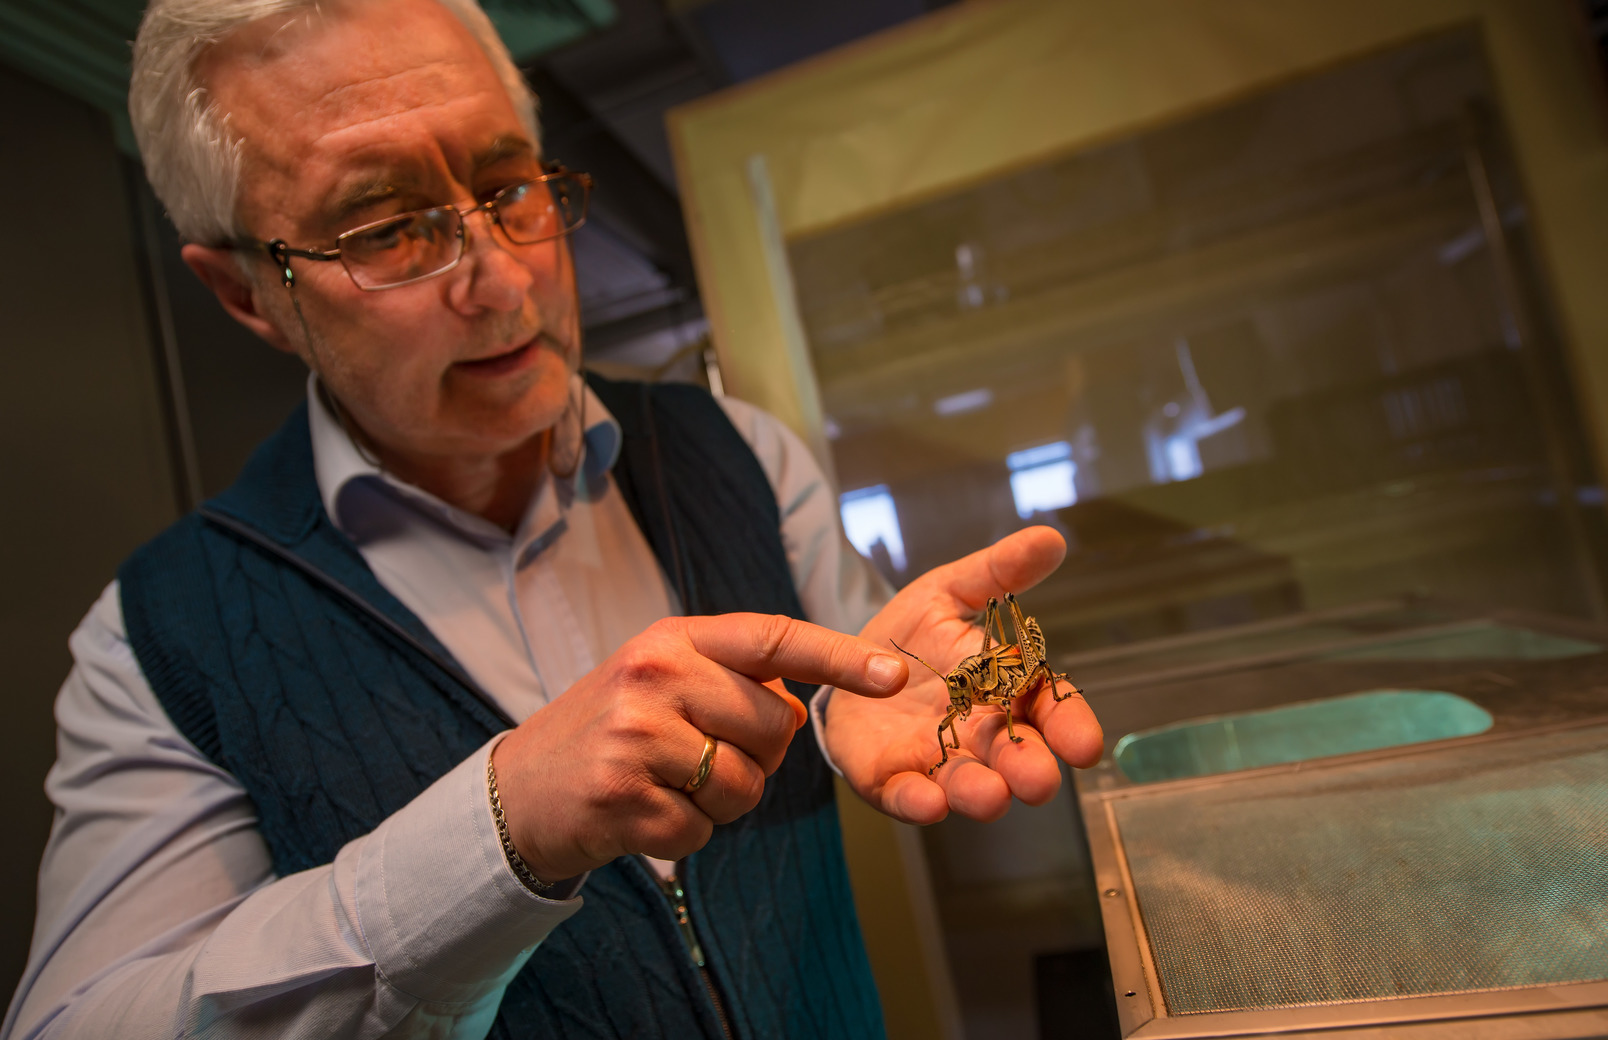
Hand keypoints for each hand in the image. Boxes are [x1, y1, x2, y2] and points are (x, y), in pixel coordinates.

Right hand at [491, 614, 908, 880]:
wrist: (517, 792)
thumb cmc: (609, 733)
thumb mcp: (662, 682)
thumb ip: (732, 681)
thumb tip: (802, 707)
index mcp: (672, 640)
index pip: (772, 637)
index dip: (840, 657)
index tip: (895, 674)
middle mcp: (654, 676)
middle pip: (773, 726)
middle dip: (756, 756)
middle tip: (697, 757)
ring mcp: (635, 735)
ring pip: (744, 784)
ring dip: (720, 803)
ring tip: (667, 785)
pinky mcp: (622, 796)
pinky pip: (702, 830)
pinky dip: (684, 834)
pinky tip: (643, 813)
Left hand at [825, 526, 1103, 824]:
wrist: (844, 662)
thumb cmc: (911, 634)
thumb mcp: (948, 590)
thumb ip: (997, 571)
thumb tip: (1052, 538)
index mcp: (1004, 688)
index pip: (1047, 708)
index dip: (1069, 725)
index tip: (1085, 745)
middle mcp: (979, 732)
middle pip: (1015, 755)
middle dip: (1030, 768)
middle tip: (1040, 779)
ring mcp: (937, 759)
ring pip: (968, 785)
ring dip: (982, 795)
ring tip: (992, 797)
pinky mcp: (891, 779)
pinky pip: (908, 797)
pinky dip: (919, 804)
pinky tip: (928, 803)